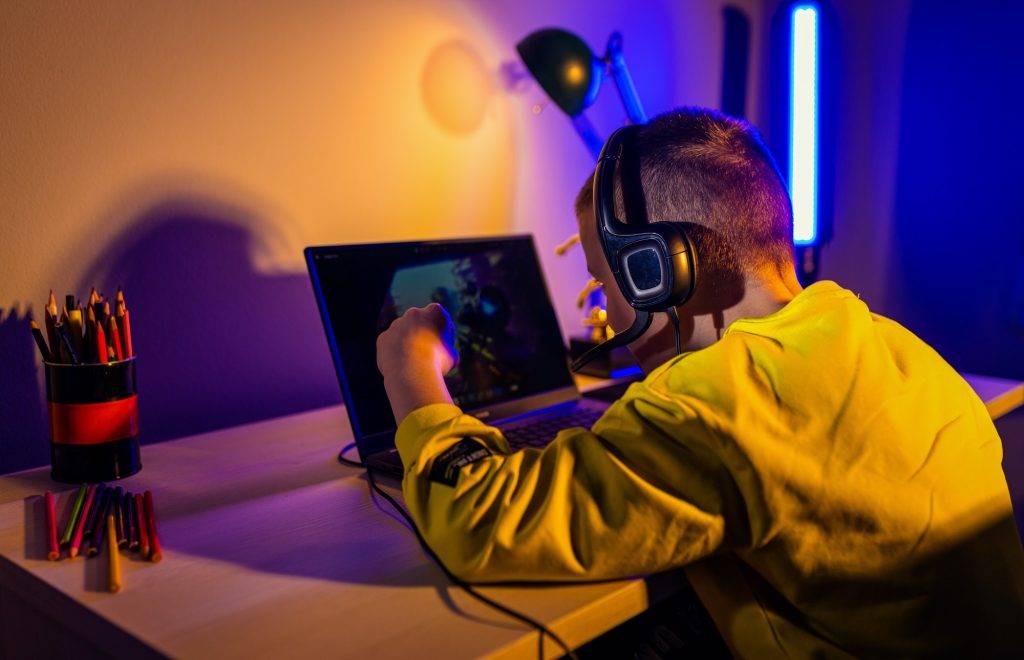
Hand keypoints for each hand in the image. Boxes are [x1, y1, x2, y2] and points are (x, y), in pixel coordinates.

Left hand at [376, 303, 458, 422]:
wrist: (412, 372)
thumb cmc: (437, 363)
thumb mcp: (452, 356)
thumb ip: (446, 348)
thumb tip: (443, 352)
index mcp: (435, 311)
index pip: (440, 319)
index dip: (443, 333)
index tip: (443, 346)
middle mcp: (414, 313)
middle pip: (420, 323)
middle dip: (422, 335)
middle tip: (427, 354)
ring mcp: (396, 324)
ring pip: (403, 335)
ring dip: (408, 345)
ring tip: (414, 364)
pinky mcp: (383, 337)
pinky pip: (391, 346)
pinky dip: (395, 355)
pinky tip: (402, 366)